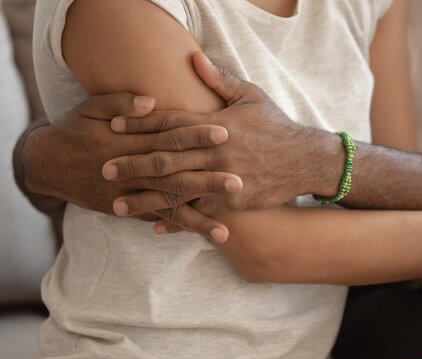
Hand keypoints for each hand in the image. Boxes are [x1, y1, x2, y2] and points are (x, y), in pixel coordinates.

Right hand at [23, 93, 238, 241]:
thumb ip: (120, 103)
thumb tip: (150, 101)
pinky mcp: (128, 209)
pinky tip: (200, 236)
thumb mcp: (91, 108)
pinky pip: (156, 219)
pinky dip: (177, 228)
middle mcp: (132, 171)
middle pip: (175, 176)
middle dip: (207, 181)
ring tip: (224, 231)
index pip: (169, 137)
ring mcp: (130, 195)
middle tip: (238, 183)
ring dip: (197, 218)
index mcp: (129, 142)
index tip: (224, 133)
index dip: (196, 135)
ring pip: (168, 206)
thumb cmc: (76, 130)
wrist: (48, 165)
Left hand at [103, 53, 341, 227]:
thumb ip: (220, 79)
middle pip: (166, 158)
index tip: (112, 127)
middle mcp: (216, 151)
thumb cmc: (277, 126)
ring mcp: (224, 178)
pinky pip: (201, 212)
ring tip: (118, 204)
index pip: (170, 123)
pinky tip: (156, 227)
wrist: (306, 160)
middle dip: (132, 164)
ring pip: (178, 189)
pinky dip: (179, 220)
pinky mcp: (234, 201)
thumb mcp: (251, 95)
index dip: (139, 124)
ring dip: (146, 197)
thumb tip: (193, 57)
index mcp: (216, 124)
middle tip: (104, 168)